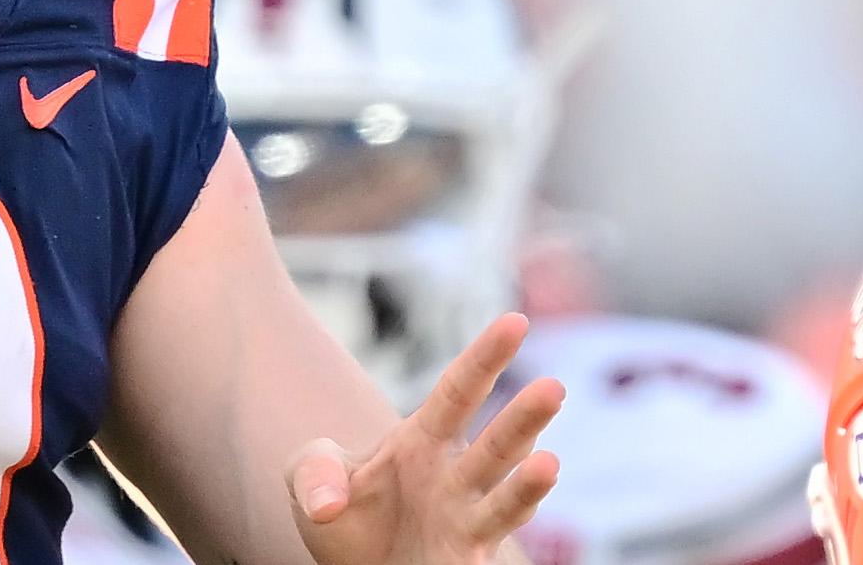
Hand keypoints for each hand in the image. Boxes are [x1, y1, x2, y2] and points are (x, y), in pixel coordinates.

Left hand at [287, 314, 563, 564]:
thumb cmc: (340, 512)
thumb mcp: (308, 477)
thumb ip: (313, 472)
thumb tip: (327, 505)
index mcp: (422, 440)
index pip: (458, 392)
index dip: (485, 358)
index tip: (516, 322)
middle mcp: (455, 478)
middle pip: (495, 444)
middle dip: (522, 418)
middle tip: (553, 387)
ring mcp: (464, 522)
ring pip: (505, 500)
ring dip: (527, 485)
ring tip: (550, 463)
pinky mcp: (462, 563)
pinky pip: (487, 554)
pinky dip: (498, 545)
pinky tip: (516, 536)